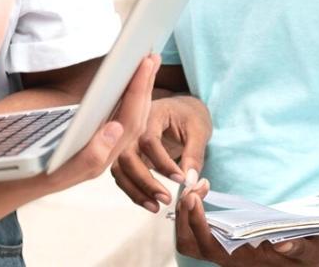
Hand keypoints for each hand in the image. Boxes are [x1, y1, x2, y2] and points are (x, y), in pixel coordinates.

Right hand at [40, 54, 159, 192]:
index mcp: (100, 158)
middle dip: (146, 86)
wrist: (10, 188)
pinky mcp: (89, 143)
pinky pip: (116, 120)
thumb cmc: (30, 179)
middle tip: (153, 57)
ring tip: (146, 68)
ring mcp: (98, 149)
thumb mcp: (58, 172)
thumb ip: (90, 156)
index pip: (129, 120)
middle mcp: (104, 154)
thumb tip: (115, 128)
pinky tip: (125, 90)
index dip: (139, 90)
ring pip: (128, 119)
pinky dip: (125, 101)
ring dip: (139, 92)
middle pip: (135, 118)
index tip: (145, 63)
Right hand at [112, 94, 211, 211]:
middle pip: (127, 156)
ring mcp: (127, 142)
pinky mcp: (128, 155)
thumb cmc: (189, 116)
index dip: (162, 162)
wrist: (181, 111)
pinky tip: (148, 202)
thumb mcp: (199, 130)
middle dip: (145, 181)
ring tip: (155, 206)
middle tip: (166, 198)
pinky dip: (132, 190)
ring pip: (119, 168)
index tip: (180, 179)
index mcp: (152, 114)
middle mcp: (133, 128)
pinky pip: (122, 174)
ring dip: (135, 190)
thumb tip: (190, 181)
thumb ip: (195, 155)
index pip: (148, 140)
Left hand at [175, 188, 318, 265]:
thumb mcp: (313, 251)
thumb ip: (299, 248)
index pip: (208, 246)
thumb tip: (281, 243)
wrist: (314, 256)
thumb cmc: (313, 253)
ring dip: (187, 210)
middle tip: (194, 186)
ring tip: (199, 185)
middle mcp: (230, 259)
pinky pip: (199, 228)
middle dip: (184, 214)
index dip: (196, 223)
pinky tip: (205, 190)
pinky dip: (194, 208)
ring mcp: (226, 250)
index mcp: (245, 262)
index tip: (195, 196)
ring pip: (190, 236)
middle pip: (188, 243)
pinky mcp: (226, 240)